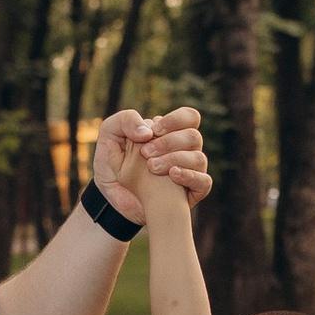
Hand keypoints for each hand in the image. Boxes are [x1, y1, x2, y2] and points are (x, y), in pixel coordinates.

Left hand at [93, 101, 209, 221]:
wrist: (110, 197)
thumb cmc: (112, 163)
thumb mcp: (110, 135)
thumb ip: (125, 121)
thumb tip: (149, 131)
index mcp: (171, 133)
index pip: (190, 117)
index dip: (176, 120)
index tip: (154, 131)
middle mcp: (185, 150)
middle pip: (194, 137)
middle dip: (169, 142)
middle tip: (145, 153)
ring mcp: (190, 171)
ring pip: (198, 158)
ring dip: (175, 159)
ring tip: (151, 167)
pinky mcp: (192, 192)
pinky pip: (204, 182)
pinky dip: (189, 176)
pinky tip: (171, 175)